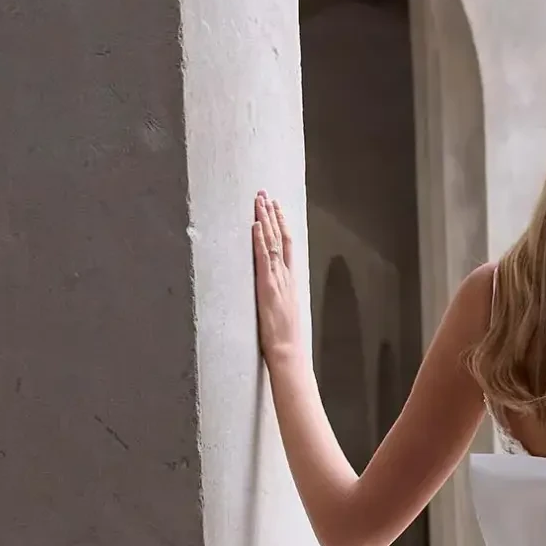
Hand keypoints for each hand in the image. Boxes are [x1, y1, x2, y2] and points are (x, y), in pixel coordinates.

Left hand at [252, 190, 301, 363]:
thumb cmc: (285, 339)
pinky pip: (264, 258)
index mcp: (291, 282)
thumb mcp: (284, 312)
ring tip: (260, 200)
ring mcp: (277, 280)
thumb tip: (275, 290)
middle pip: (281, 238)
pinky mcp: (267, 286)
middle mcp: (286, 277)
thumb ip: (280, 297)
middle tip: (266, 194)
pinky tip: (255, 224)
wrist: (288, 352)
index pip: (288, 247)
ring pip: (273, 243)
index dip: (282, 225)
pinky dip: (259, 240)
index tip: (276, 208)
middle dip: (273, 215)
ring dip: (265, 220)